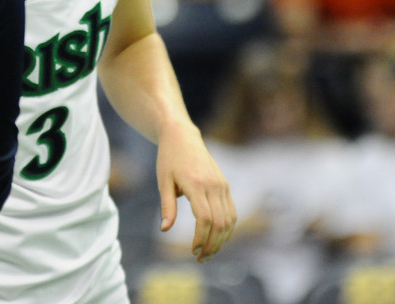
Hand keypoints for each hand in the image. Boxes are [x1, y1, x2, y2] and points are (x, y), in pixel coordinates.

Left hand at [156, 123, 235, 261]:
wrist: (182, 136)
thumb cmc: (169, 159)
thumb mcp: (163, 181)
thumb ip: (167, 206)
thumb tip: (165, 229)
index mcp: (196, 184)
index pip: (205, 219)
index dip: (200, 239)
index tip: (192, 251)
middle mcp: (213, 185)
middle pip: (220, 223)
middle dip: (212, 245)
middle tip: (200, 258)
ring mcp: (222, 185)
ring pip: (229, 220)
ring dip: (221, 240)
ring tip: (208, 253)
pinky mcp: (225, 185)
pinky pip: (231, 212)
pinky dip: (227, 229)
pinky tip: (216, 239)